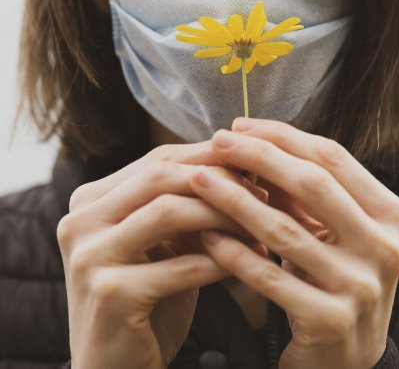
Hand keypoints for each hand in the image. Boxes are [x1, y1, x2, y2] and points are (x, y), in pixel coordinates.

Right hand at [57, 142, 267, 368]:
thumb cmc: (147, 299)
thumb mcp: (161, 242)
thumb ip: (184, 203)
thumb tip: (243, 162)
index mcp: (90, 200)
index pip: (157, 160)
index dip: (207, 157)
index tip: (251, 163)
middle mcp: (80, 221)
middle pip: (159, 176)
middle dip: (216, 180)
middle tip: (260, 191)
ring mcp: (89, 256)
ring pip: (167, 212)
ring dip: (221, 215)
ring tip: (259, 225)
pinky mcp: (110, 294)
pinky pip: (179, 266)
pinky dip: (220, 260)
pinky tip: (250, 260)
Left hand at [188, 118, 398, 368]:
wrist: (347, 358)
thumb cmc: (334, 276)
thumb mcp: (334, 230)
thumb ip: (304, 190)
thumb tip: (249, 141)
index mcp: (392, 214)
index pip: (333, 157)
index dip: (284, 136)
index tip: (241, 125)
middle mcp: (386, 248)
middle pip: (312, 184)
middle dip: (259, 156)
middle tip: (218, 141)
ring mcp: (361, 287)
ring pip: (284, 229)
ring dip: (234, 200)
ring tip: (199, 181)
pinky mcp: (330, 322)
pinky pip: (270, 278)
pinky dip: (235, 254)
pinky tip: (206, 235)